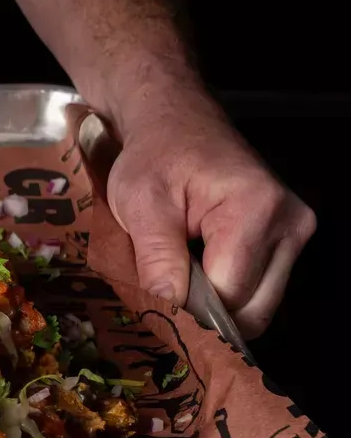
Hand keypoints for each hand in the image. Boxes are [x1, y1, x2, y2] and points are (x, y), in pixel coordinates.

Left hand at [107, 90, 314, 337]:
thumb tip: (169, 312)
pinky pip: (260, 289)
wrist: (177, 123)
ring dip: (216, 304)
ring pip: (259, 306)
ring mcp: (296, 234)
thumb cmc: (156, 157)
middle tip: (164, 293)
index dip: (189, 310)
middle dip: (205, 314)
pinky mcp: (289, 241)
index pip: (230, 294)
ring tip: (180, 275)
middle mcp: (291, 224)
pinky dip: (227, 292)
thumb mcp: (140, 204)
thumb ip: (157, 259)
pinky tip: (198, 269)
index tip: (154, 310)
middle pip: (253, 309)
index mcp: (256, 209)